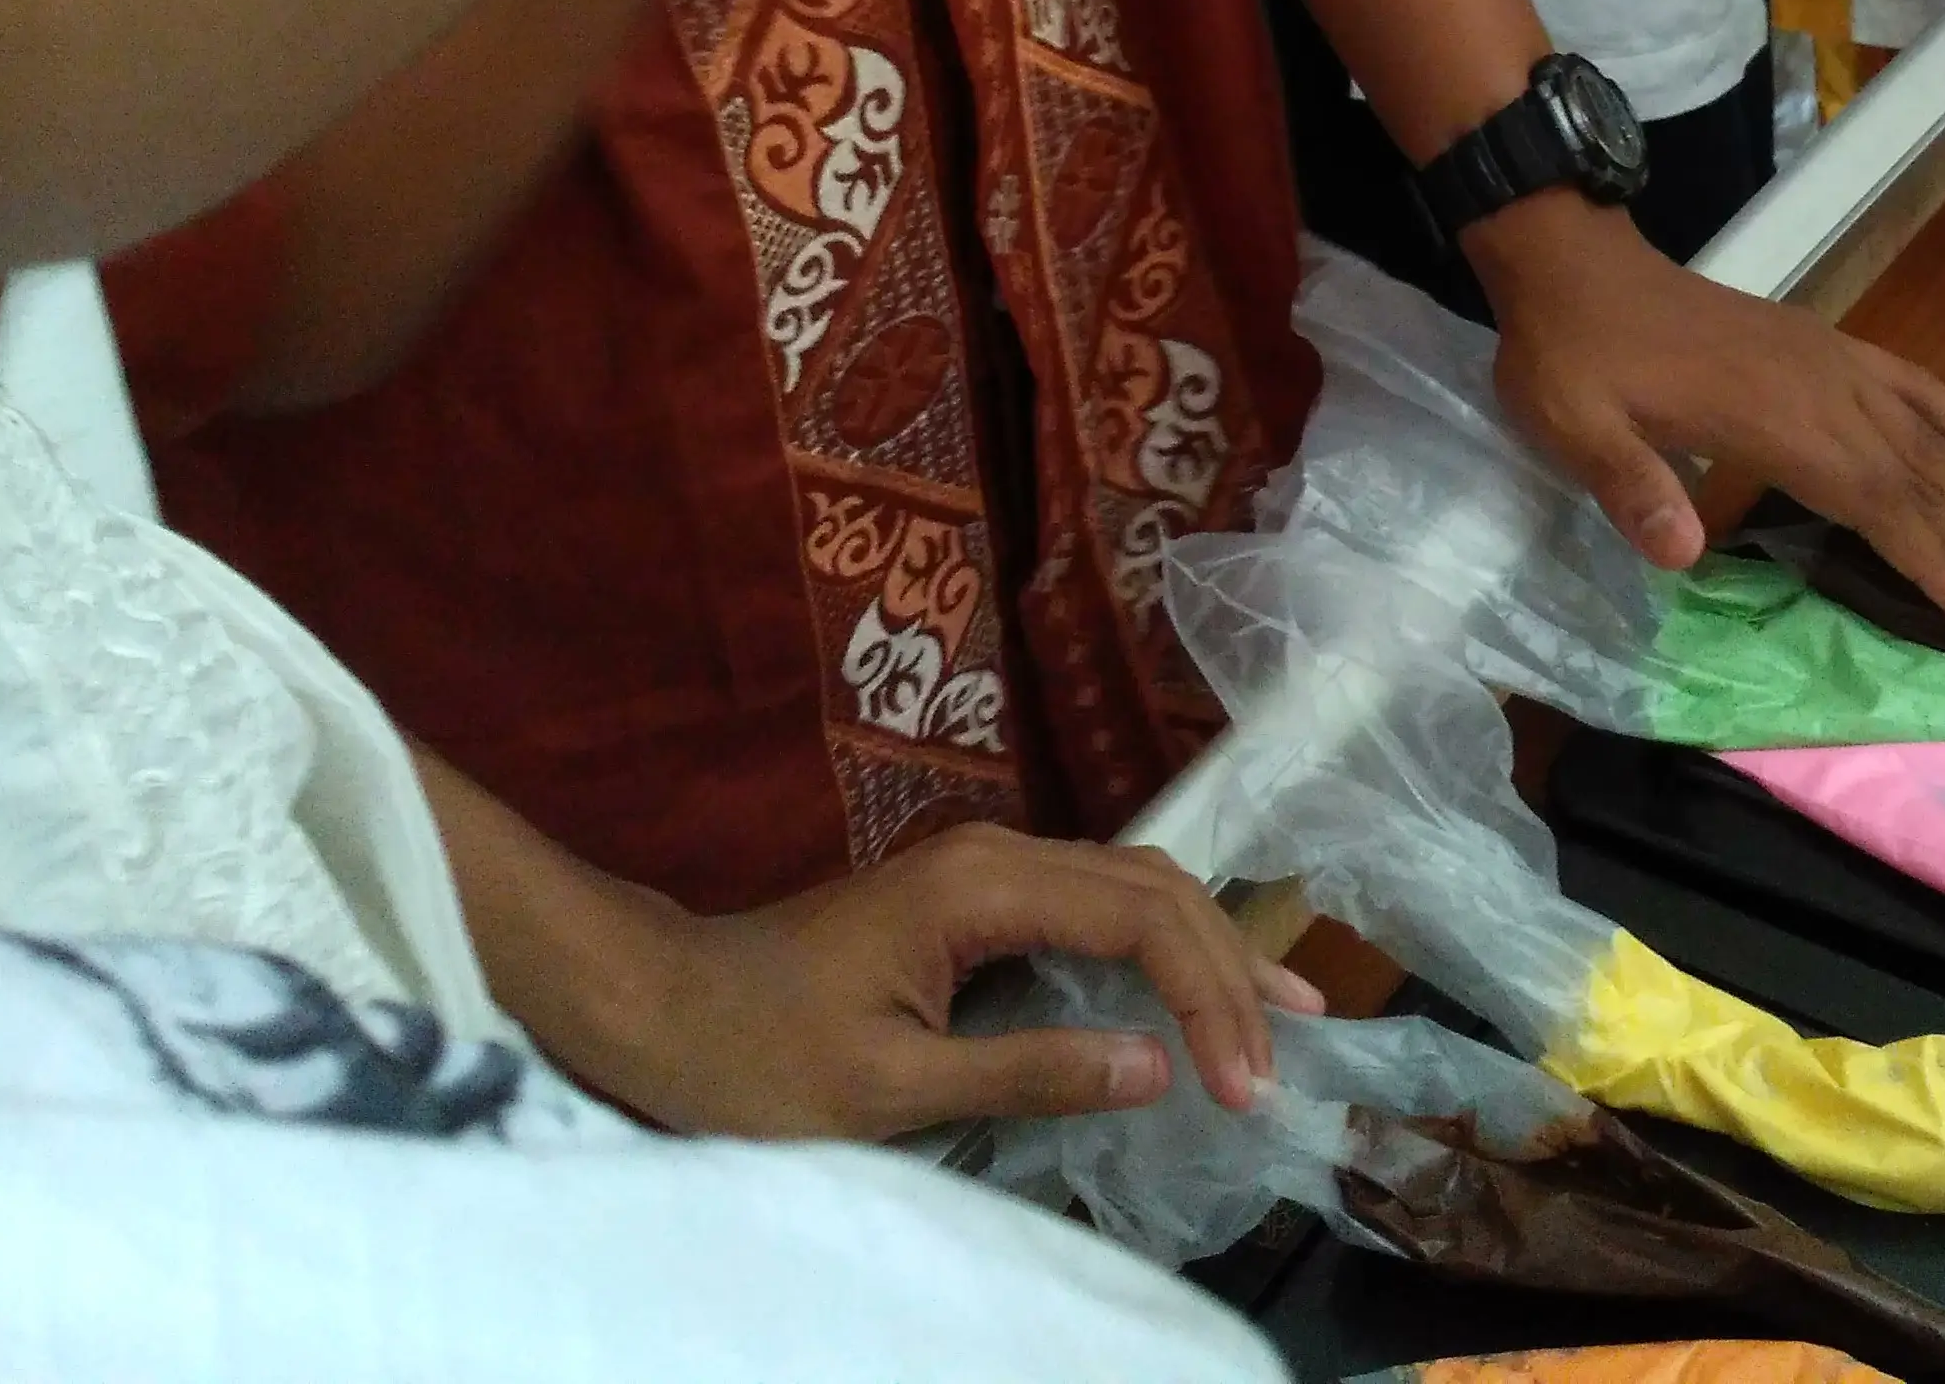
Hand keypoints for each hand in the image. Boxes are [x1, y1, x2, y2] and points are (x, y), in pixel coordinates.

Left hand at [603, 824, 1322, 1142]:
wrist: (656, 1004)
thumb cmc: (755, 1056)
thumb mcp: (888, 1088)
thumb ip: (1028, 1071)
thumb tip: (1155, 1065)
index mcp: (982, 887)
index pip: (1140, 921)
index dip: (1208, 998)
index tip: (1245, 1086)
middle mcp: (996, 854)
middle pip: (1153, 889)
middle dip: (1228, 971)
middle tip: (1288, 1055)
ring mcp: (984, 868)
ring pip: (1131, 887)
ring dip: (1205, 950)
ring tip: (1282, 1009)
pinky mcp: (972, 896)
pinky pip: (1094, 904)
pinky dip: (1157, 945)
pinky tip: (1189, 987)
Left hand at [1466, 194, 1944, 634]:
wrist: (1574, 266)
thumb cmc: (1572, 358)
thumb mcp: (1576, 428)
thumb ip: (1631, 488)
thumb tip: (1681, 556)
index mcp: (1772, 421)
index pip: (1874, 503)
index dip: (1934, 562)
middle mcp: (1825, 393)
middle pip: (1929, 481)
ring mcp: (1834, 366)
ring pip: (1936, 444)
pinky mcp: (1827, 349)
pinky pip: (1918, 390)